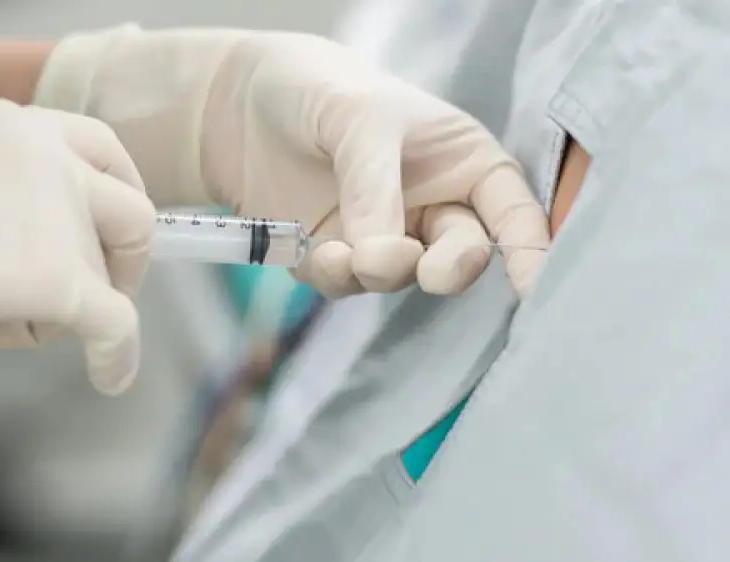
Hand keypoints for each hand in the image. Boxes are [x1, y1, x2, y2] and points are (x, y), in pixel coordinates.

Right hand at [0, 99, 154, 393]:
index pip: (103, 150)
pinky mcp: (61, 278)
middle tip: (92, 290)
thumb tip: (15, 242)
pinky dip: (117, 356)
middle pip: (129, 213)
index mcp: (24, 125)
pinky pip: (115, 323)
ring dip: (62, 312)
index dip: (119, 192)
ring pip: (105, 279)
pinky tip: (110, 376)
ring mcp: (65, 217)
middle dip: (121, 259)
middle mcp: (57, 160)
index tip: (107, 227)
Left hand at [34, 27, 548, 296]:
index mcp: (462, 161)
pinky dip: (334, 275)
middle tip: (428, 271)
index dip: (531, 250)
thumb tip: (388, 264)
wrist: (235, 103)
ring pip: (400, 279)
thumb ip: (378, 192)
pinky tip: (313, 252)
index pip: (512, 212)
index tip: (536, 288)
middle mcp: (432, 205)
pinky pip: (347, 285)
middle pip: (461, 257)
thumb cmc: (316, 88)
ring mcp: (385, 235)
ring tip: (343, 252)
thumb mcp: (358, 122)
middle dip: (448, 270)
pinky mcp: (337, 256)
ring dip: (377, 272)